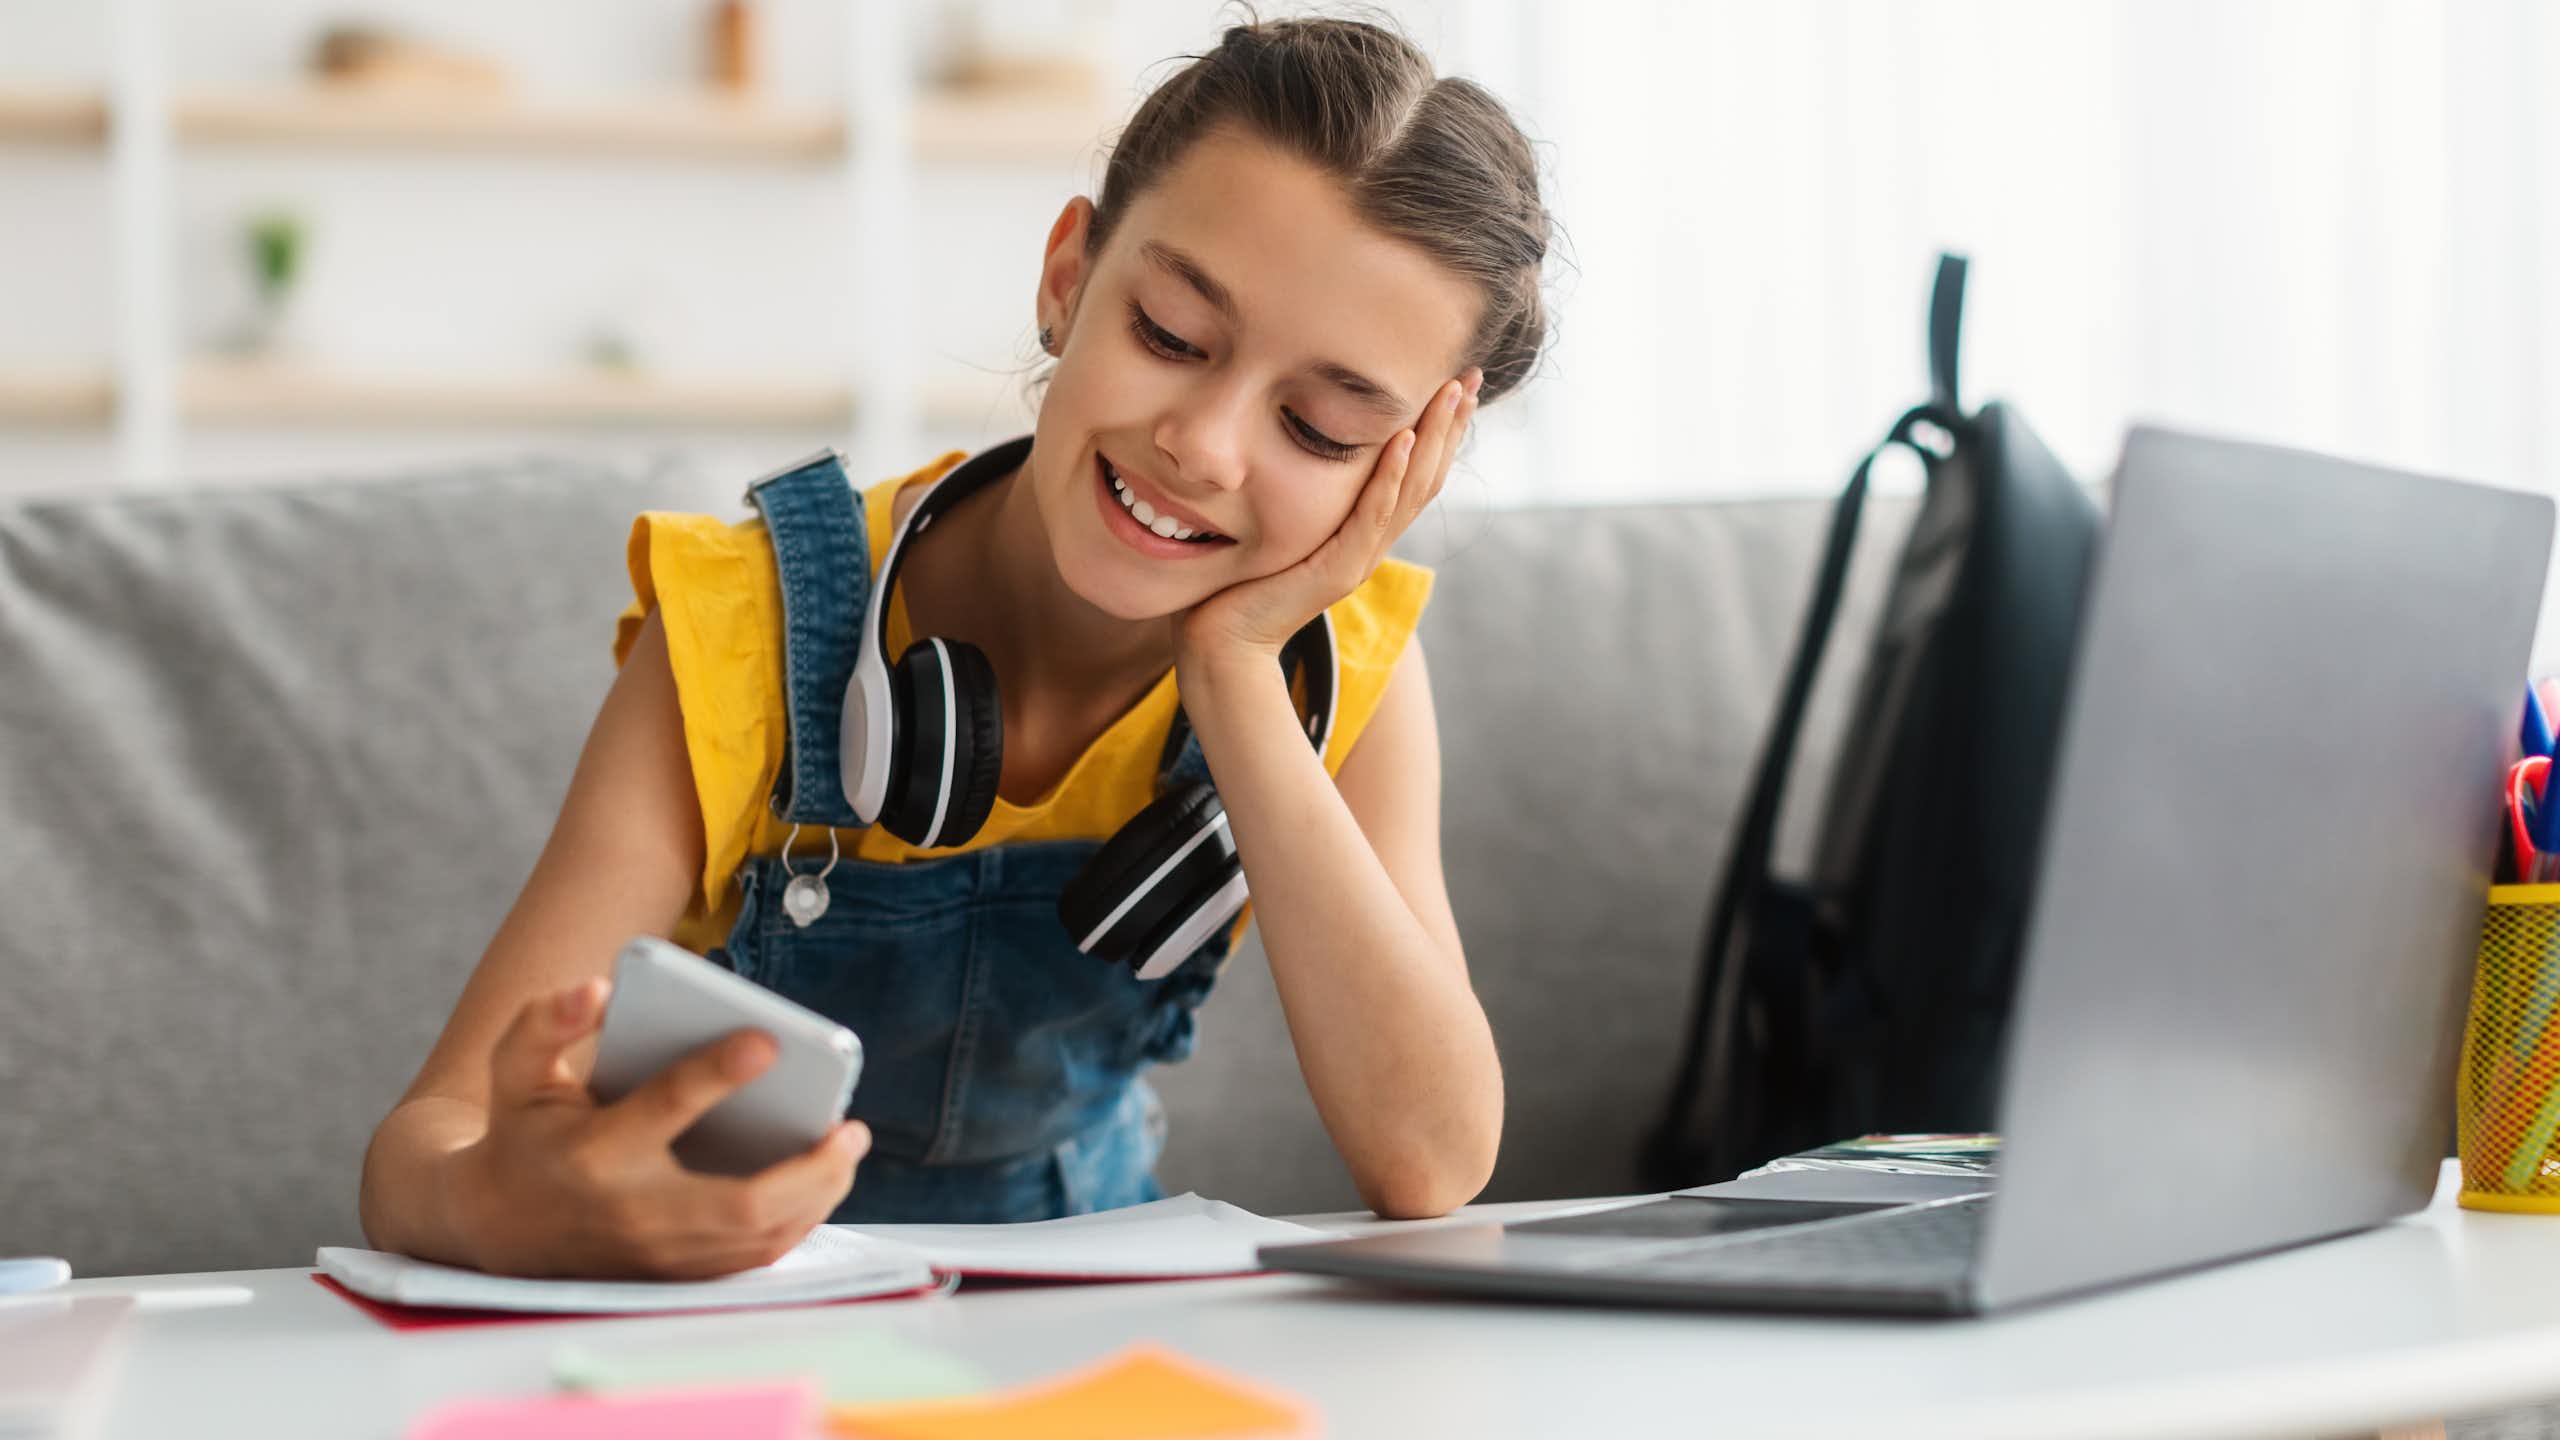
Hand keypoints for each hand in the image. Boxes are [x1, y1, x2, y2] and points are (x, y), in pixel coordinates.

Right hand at [447, 978, 869, 1279]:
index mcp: (596, 1150)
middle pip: (739, 1202)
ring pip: (758, 1238)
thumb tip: (598, 989)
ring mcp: (659, 1254)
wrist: (495, 1228)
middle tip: (851, 1126)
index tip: (769, 1040)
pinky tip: (825, 1182)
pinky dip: (798, 1223)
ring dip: (818, 1195)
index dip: (716, 1073)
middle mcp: (633, 1210)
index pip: (665, 1108)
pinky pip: (752, 1260)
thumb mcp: (516, 1071)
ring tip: (849, 1146)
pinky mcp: (676, 1276)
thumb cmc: (524, 1131)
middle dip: (808, 1169)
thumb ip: (546, 1024)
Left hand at [1176, 367, 1480, 668]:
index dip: (1441, 429)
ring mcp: (1361, 557)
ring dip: (1434, 438)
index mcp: (1365, 531)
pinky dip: (1391, 475)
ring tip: (1450, 393)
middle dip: (1451, 423)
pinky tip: (1404, 438)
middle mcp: (1373, 542)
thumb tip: (1293, 440)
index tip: (1457, 382)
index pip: (1417, 472)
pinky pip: (1372, 515)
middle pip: (1428, 475)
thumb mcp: (1285, 525)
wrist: (1225, 644)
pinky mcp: (1339, 570)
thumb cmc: (1242, 582)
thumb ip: (1304, 494)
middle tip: (1472, 375)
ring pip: (1412, 489)